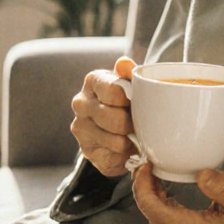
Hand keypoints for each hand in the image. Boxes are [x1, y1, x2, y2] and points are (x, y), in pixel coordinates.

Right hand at [70, 56, 136, 176]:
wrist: (117, 121)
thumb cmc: (127, 97)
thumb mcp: (131, 80)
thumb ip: (129, 71)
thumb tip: (124, 63)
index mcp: (93, 81)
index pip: (115, 93)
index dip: (132, 100)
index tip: (139, 102)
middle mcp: (81, 104)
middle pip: (116, 120)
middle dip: (133, 124)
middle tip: (141, 123)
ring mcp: (81, 129)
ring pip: (116, 142)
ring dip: (132, 141)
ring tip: (136, 135)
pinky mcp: (87, 152)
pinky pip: (114, 159)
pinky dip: (126, 157)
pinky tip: (128, 148)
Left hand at [133, 163, 223, 223]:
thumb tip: (203, 175)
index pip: (147, 201)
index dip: (142, 180)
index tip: (148, 163)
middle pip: (144, 202)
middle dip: (143, 180)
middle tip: (151, 160)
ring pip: (146, 207)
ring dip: (147, 187)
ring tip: (154, 168)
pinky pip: (152, 212)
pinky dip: (152, 196)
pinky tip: (159, 184)